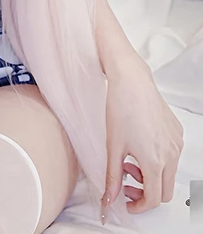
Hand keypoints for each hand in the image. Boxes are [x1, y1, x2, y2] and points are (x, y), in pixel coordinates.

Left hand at [102, 60, 183, 221]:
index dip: (139, 206)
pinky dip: (157, 160)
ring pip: (168, 173)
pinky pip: (171, 156)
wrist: (131, 81)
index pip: (154, 199)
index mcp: (155, 161)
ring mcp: (176, 143)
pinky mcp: (177, 132)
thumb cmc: (121, 107)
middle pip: (164, 191)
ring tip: (128, 160)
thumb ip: (112, 177)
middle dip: (145, 192)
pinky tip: (139, 146)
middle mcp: (171, 154)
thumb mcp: (112, 146)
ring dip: (150, 175)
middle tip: (126, 182)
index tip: (126, 202)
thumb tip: (109, 199)